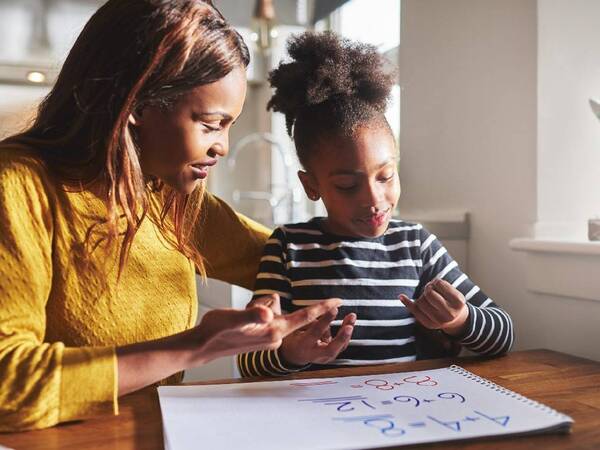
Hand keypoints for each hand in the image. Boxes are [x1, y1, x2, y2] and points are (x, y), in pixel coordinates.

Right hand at [189, 294, 342, 364]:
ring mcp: (269, 338)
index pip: (303, 317)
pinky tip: (241, 320)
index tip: (339, 300)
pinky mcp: (261, 337)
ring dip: (259, 308)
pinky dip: (257, 312)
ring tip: (240, 317)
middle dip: (277, 306)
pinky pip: (267, 317)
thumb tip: (268, 312)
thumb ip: (252, 315)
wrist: (203, 346)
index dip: (321, 308)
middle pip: (287, 312)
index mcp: (273, 331)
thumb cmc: (217, 331)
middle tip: (258, 311)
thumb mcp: (234, 318)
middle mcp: (275, 336)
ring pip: (273, 312)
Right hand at [280, 310, 355, 365]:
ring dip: (347, 332)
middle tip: (349, 327)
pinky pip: (341, 346)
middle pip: (331, 349)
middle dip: (341, 338)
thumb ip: (310, 320)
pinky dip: (346, 334)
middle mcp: (314, 355)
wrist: (294, 354)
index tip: (334, 309)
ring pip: (339, 348)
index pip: (316, 332)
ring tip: (351, 316)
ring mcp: (324, 358)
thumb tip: (327, 310)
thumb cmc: (294, 337)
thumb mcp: (296, 328)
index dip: (326, 320)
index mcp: (303, 345)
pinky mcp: (330, 356)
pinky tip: (349, 323)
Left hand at [399, 279, 468, 336]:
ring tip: (428, 297)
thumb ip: (442, 286)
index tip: (437, 283)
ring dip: (422, 296)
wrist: (457, 320)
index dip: (435, 281)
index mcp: (458, 302)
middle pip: (429, 293)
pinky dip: (407, 302)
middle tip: (430, 288)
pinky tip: (401, 296)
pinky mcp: (429, 324)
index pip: (439, 284)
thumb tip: (427, 285)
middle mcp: (450, 313)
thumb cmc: (452, 301)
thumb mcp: (454, 292)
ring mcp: (439, 321)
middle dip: (427, 288)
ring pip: (420, 301)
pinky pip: (414, 311)